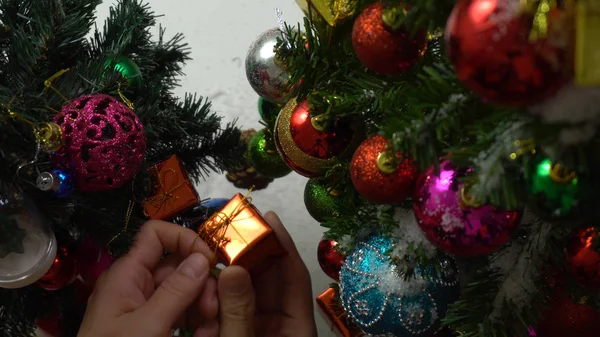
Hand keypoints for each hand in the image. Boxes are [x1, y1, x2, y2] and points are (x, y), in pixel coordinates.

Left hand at [78, 220, 219, 336]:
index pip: (156, 235)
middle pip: (177, 265)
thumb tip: (202, 258)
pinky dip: (196, 320)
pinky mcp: (152, 325)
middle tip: (213, 309)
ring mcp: (145, 306)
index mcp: (128, 274)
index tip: (209, 260)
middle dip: (200, 283)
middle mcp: (137, 284)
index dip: (184, 239)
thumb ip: (176, 291)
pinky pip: (180, 312)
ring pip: (184, 290)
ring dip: (203, 305)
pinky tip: (205, 333)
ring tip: (210, 329)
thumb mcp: (148, 326)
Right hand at [217, 212, 316, 336]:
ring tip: (212, 252)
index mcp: (298, 329)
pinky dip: (221, 297)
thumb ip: (238, 312)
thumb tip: (232, 269)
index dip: (282, 244)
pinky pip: (234, 310)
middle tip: (230, 229)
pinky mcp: (244, 336)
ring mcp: (264, 330)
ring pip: (249, 292)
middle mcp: (284, 325)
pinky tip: (206, 283)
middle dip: (250, 255)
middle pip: (271, 281)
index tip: (268, 217)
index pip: (296, 277)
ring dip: (231, 275)